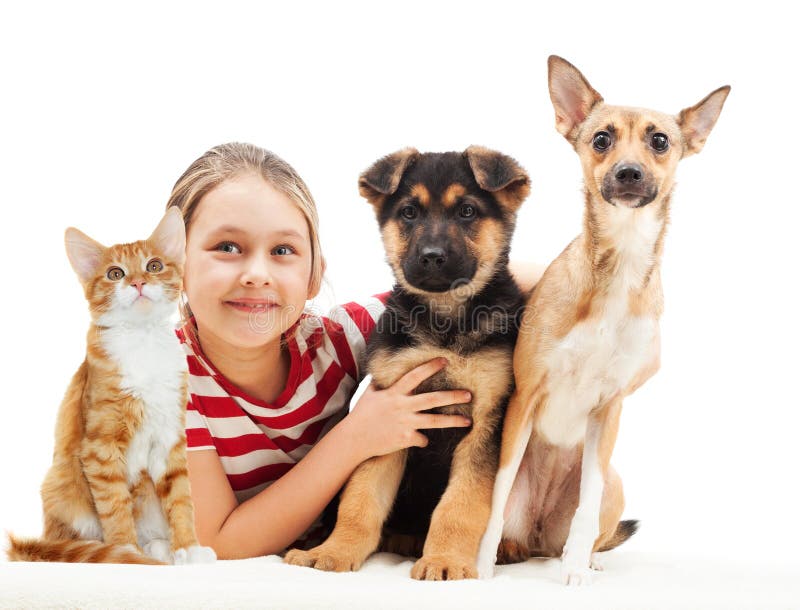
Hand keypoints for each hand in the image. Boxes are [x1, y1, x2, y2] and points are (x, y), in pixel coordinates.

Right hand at [346, 358, 471, 460]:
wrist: (354, 439)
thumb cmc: (362, 414)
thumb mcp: (369, 393)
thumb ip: (379, 382)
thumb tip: (380, 368)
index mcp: (394, 393)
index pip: (415, 376)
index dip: (430, 367)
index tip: (445, 360)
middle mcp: (402, 406)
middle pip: (433, 399)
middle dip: (452, 396)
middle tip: (469, 394)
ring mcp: (405, 423)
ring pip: (434, 421)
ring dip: (453, 421)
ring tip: (468, 421)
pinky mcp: (405, 439)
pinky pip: (422, 439)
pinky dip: (423, 440)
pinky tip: (420, 439)